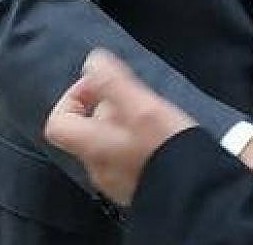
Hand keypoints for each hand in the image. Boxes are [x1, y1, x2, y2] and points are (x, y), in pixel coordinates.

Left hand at [44, 49, 194, 205]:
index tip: (99, 86)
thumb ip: (113, 81)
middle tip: (138, 98)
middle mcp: (97, 166)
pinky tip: (160, 138)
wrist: (193, 190)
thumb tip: (92, 61)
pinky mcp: (136, 187)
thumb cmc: (165, 147)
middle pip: (87, 130)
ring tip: (153, 116)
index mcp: (92, 145)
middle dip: (108, 108)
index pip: (59, 121)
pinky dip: (137, 143)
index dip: (72, 98)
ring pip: (108, 143)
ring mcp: (115, 181)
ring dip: (125, 124)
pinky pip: (126, 159)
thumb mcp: (141, 105)